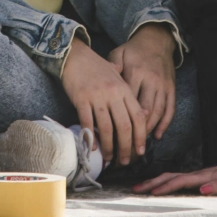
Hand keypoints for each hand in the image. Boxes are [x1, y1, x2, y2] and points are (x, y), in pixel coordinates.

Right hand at [61, 38, 146, 165]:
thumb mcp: (117, 76)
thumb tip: (140, 112)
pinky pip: (87, 122)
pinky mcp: (81, 99)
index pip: (138, 117)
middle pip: (124, 126)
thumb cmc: (96, 66)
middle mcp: (113, 94)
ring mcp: (97, 96)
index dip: (141, 136)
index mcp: (124, 89)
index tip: (140, 151)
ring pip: (106, 128)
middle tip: (124, 161)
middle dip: (126, 147)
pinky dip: (90, 138)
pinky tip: (92, 148)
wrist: (75, 55)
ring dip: (109, 147)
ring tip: (109, 158)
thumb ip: (127, 92)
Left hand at [108, 23, 177, 140]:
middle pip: (144, 110)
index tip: (111, 134)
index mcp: (136, 72)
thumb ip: (111, 69)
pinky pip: (170, 109)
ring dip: (149, 130)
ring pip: (157, 112)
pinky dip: (165, 124)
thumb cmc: (133, 50)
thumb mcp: (119, 53)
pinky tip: (157, 136)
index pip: (128, 100)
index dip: (121, 117)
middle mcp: (151, 80)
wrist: (157, 39)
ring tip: (138, 145)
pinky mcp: (172, 88)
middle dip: (135, 131)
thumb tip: (102, 86)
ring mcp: (163, 85)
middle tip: (125, 147)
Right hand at [134, 164, 216, 195]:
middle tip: (135, 190)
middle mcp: (196, 175)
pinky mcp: (196, 178)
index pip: (181, 181)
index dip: (166, 187)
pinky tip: (155, 186)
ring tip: (139, 188)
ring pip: (170, 176)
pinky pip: (175, 179)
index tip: (152, 194)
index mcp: (204, 176)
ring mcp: (195, 175)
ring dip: (154, 181)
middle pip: (170, 176)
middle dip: (152, 183)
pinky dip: (162, 182)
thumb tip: (203, 190)